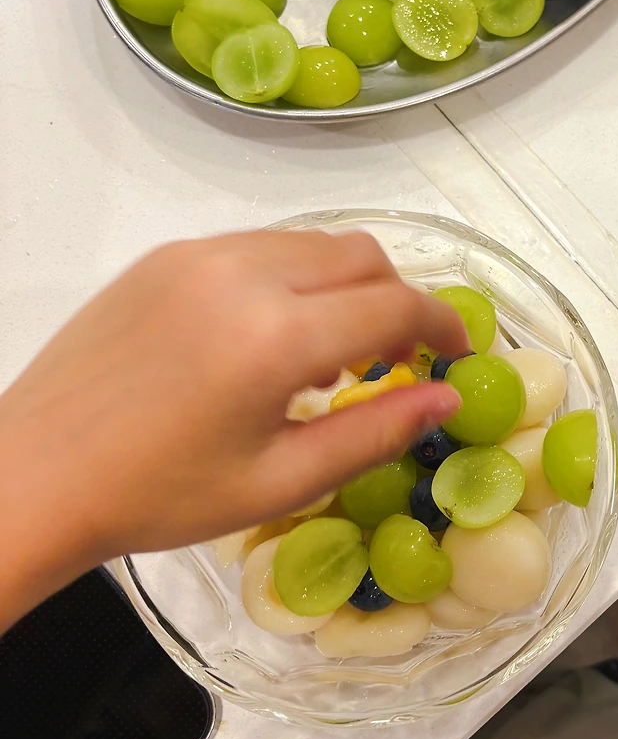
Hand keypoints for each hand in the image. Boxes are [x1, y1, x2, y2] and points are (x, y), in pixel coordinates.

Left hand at [0, 230, 467, 628]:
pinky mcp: (166, 255)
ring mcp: (200, 255)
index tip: (454, 356)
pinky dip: (290, 278)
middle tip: (390, 361)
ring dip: (342, 286)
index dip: (441, 326)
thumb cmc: (158, 494)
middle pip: (362, 255)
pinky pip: (258, 246)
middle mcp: (244, 274)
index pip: (396, 304)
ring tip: (322, 358)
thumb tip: (445, 398)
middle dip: (396, 300)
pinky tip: (265, 340)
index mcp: (277, 336)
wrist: (36, 474)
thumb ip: (374, 432)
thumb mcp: (279, 480)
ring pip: (311, 244)